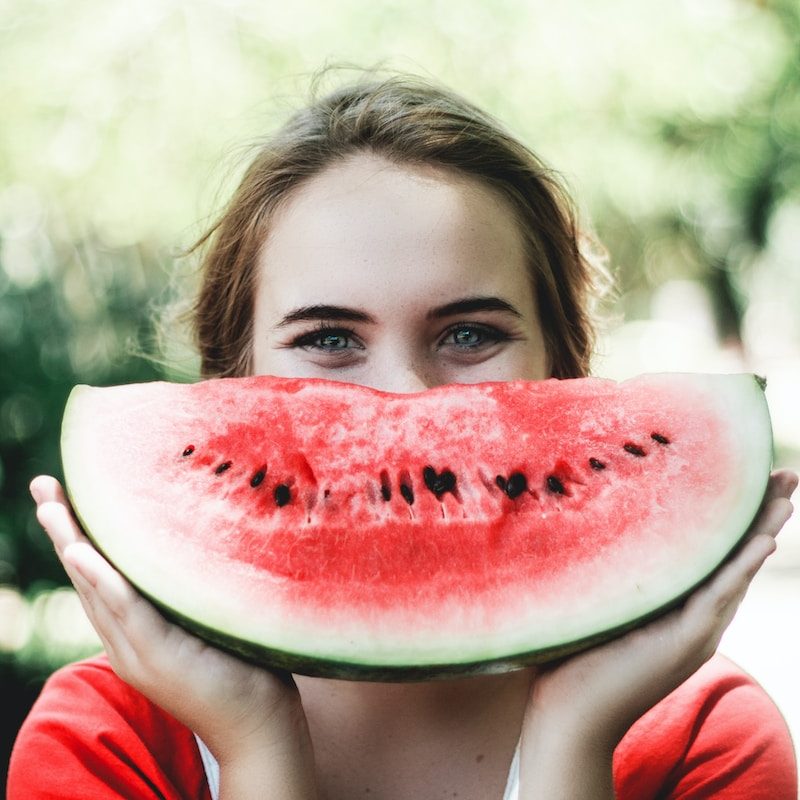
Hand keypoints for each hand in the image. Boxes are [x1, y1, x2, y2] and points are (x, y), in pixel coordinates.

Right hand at [31, 475, 317, 798]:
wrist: (258, 724)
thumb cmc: (242, 665)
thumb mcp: (207, 619)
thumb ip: (190, 588)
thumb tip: (202, 534)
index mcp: (136, 631)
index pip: (99, 576)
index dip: (79, 535)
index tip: (64, 494)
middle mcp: (127, 641)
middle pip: (87, 577)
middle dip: (63, 530)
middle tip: (43, 485)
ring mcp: (138, 652)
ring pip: (96, 589)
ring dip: (72, 545)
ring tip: (51, 506)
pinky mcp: (159, 657)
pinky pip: (125, 611)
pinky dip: (101, 581)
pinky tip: (82, 553)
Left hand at [519, 469, 796, 797]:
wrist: (569, 717)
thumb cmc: (572, 659)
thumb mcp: (600, 603)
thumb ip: (611, 572)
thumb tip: (588, 520)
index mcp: (678, 608)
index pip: (715, 554)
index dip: (734, 518)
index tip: (748, 477)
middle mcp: (696, 618)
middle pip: (735, 556)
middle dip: (761, 514)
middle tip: (785, 474)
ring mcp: (695, 632)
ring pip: (736, 571)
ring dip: (762, 530)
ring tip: (785, 494)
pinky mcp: (685, 643)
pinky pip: (718, 597)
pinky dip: (741, 567)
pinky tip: (763, 539)